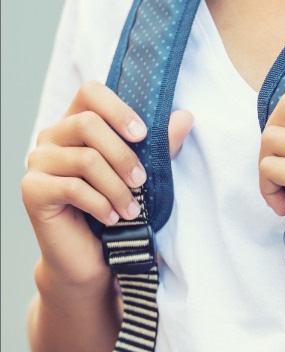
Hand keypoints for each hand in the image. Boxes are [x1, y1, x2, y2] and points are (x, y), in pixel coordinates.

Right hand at [22, 81, 192, 287]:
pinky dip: (99, 203)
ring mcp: (38, 162)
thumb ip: (161, 143)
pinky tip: (112, 217)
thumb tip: (186, 117)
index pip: (90, 92)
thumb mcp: (142, 171)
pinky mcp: (33, 190)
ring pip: (84, 159)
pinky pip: (72, 187)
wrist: (89, 259)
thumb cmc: (115, 207)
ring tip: (132, 208)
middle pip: (87, 123)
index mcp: (75, 121)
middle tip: (142, 180)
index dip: (117, 108)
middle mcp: (51, 136)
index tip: (142, 134)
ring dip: (115, 186)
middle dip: (122, 154)